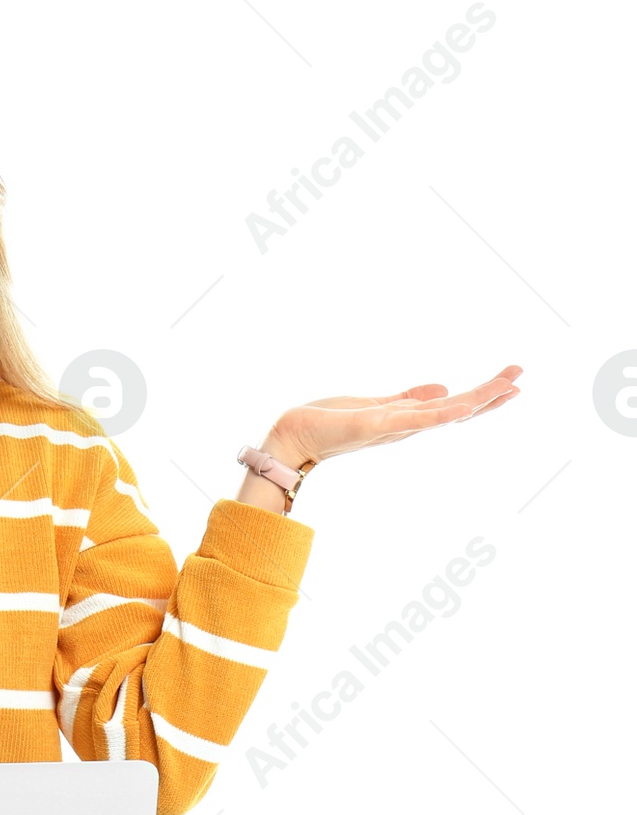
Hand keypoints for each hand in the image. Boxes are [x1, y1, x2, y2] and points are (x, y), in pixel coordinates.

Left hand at [265, 364, 521, 467]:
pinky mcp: (375, 426)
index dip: (483, 396)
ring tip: (507, 387)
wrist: (294, 436)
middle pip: (456, 411)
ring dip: (476, 401)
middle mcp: (406, 427)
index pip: (453, 407)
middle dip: (489, 395)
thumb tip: (441, 388)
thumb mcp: (376, 406)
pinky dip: (437, 413)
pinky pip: (413, 419)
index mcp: (407, 419)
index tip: (512, 381)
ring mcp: (393, 428)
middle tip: (521, 378)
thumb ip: (408, 399)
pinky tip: (462, 404)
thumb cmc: (329, 423)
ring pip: (443, 414)